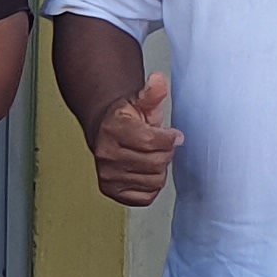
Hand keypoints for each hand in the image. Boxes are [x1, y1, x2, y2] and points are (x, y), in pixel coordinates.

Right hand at [87, 76, 179, 208]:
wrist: (104, 131)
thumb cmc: (125, 119)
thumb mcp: (140, 102)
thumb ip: (152, 92)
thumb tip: (159, 80)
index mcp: (114, 129)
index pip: (151, 141)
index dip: (170, 139)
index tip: (173, 135)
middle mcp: (107, 153)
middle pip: (155, 163)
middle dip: (165, 154)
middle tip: (161, 147)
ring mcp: (108, 175)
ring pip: (154, 181)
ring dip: (159, 170)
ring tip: (150, 157)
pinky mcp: (112, 190)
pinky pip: (146, 197)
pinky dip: (150, 186)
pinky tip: (144, 172)